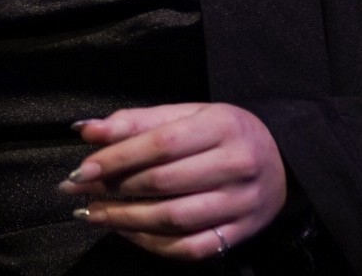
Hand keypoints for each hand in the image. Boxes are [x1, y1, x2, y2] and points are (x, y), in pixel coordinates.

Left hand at [58, 102, 286, 262]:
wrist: (283, 158)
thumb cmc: (224, 132)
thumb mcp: (187, 114)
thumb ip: (137, 121)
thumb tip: (87, 130)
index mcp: (222, 127)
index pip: (160, 144)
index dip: (116, 157)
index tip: (81, 168)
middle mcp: (236, 165)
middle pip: (164, 182)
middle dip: (113, 188)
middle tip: (78, 190)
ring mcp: (241, 204)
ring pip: (174, 219)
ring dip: (125, 219)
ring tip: (93, 213)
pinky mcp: (241, 233)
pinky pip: (191, 247)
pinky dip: (153, 244)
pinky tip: (127, 232)